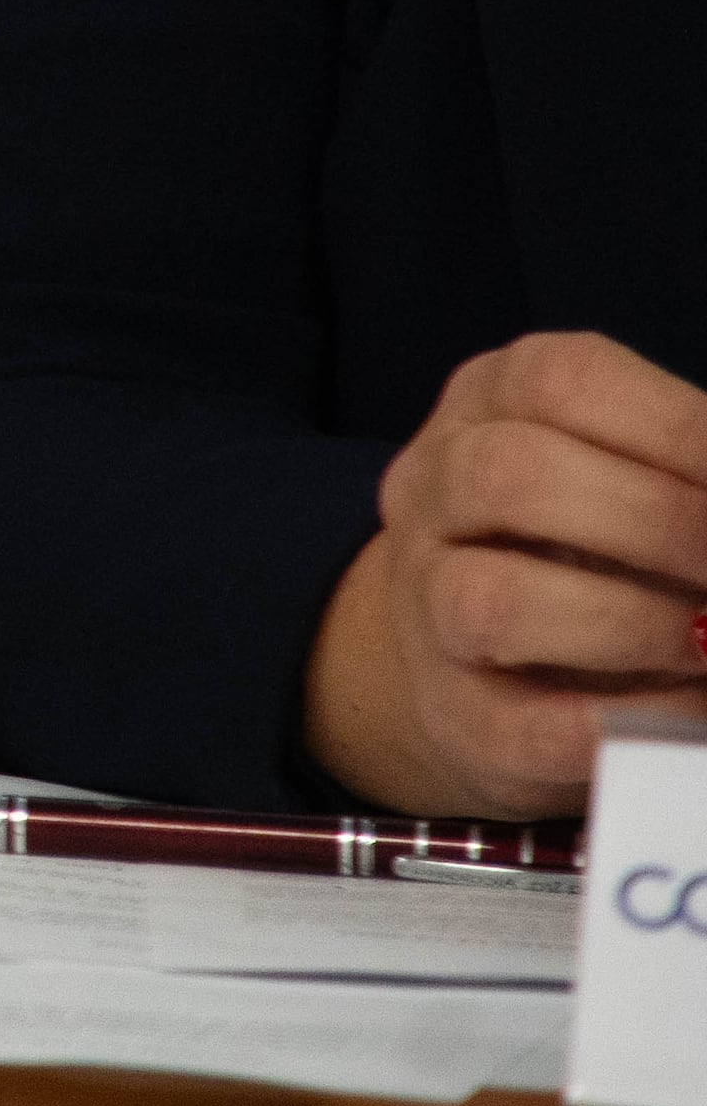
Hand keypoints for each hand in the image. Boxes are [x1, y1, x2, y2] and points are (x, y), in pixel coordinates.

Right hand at [304, 330, 706, 815]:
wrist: (483, 661)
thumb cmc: (592, 550)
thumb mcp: (631, 478)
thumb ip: (689, 481)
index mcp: (486, 406)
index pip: (560, 381)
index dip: (677, 430)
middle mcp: (432, 493)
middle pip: (510, 476)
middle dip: (660, 523)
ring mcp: (426, 605)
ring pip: (492, 601)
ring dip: (634, 624)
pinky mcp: (454, 714)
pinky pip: (530, 724)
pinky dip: (629, 720)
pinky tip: (694, 712)